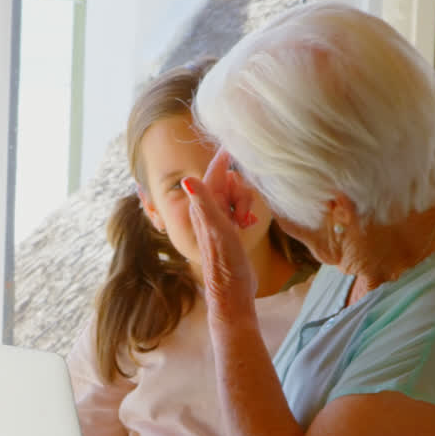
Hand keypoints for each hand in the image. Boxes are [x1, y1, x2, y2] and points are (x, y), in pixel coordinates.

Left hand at [183, 148, 257, 321]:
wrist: (232, 294)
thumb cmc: (225, 264)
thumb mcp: (218, 230)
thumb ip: (204, 203)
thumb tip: (185, 179)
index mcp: (204, 207)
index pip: (215, 172)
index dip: (224, 157)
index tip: (233, 141)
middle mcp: (208, 211)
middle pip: (230, 182)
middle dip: (241, 191)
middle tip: (242, 215)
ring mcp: (219, 220)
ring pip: (236, 195)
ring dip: (245, 203)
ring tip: (245, 222)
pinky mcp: (229, 230)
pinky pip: (240, 209)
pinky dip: (247, 212)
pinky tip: (248, 223)